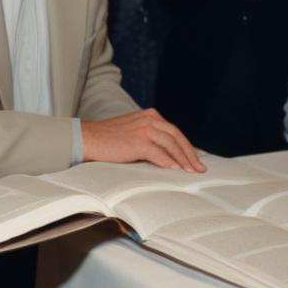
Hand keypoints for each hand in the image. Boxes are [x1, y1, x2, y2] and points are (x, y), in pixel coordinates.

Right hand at [81, 109, 205, 171]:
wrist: (88, 138)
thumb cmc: (108, 138)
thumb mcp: (133, 130)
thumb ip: (149, 136)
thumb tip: (167, 153)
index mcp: (149, 115)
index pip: (174, 131)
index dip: (186, 146)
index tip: (194, 159)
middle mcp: (149, 119)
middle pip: (177, 137)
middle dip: (190, 153)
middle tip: (199, 167)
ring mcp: (144, 129)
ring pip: (171, 145)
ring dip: (183, 160)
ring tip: (190, 171)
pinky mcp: (138, 141)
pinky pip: (159, 154)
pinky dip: (169, 162)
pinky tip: (175, 170)